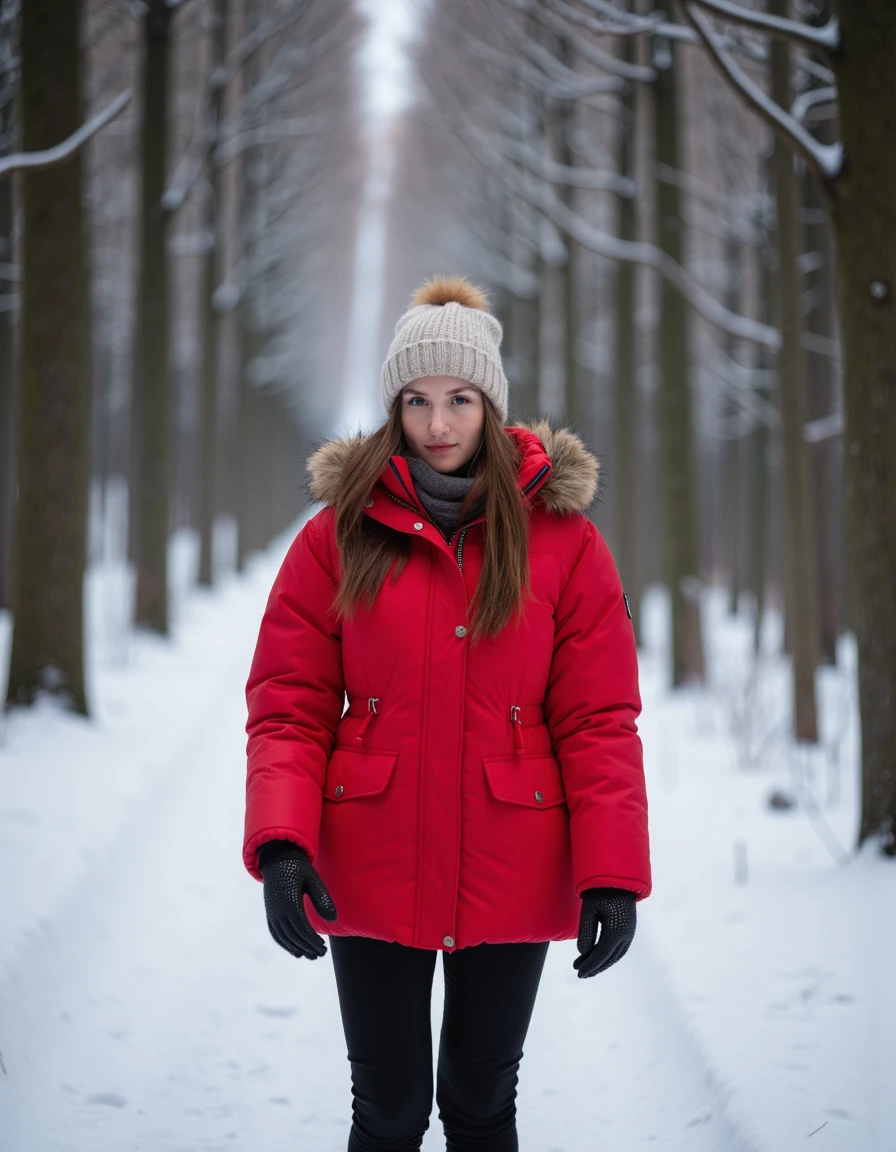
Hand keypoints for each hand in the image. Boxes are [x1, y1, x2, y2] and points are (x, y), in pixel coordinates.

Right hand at [258, 841, 337, 959]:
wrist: (277, 858)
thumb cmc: (298, 867)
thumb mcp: (313, 879)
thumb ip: (322, 899)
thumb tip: (333, 919)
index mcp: (289, 902)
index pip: (302, 929)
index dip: (312, 940)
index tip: (323, 947)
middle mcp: (278, 910)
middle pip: (293, 936)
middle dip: (307, 947)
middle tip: (321, 954)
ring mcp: (272, 912)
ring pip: (283, 937)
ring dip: (297, 948)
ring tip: (310, 956)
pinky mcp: (270, 912)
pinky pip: (275, 933)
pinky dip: (284, 944)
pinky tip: (295, 950)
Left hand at [574, 887, 636, 977]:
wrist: (617, 879)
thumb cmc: (600, 892)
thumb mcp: (589, 910)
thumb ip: (586, 932)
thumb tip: (582, 952)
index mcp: (616, 932)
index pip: (601, 955)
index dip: (590, 965)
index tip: (578, 972)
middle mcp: (626, 935)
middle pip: (609, 958)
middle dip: (595, 967)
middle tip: (580, 973)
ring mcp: (629, 933)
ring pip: (615, 955)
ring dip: (601, 963)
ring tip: (587, 967)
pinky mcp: (629, 929)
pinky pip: (619, 949)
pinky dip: (608, 956)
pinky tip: (598, 956)